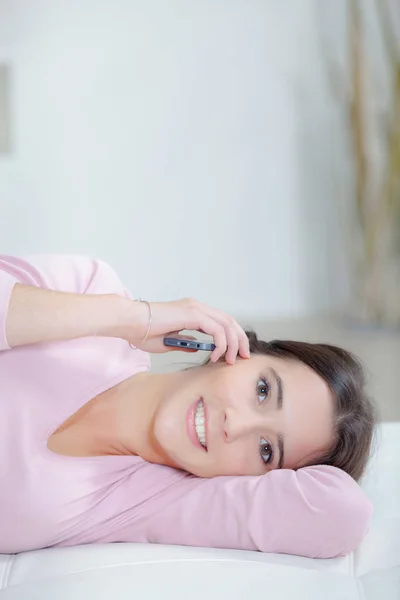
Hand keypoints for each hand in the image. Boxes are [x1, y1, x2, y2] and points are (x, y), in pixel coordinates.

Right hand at [128, 298, 249, 363]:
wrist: (130, 322)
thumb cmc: (143, 332)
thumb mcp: (169, 341)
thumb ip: (186, 342)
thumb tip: (198, 348)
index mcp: (193, 311)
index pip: (222, 321)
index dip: (233, 337)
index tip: (237, 355)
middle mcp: (197, 307)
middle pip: (230, 321)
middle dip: (240, 340)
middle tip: (244, 357)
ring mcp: (196, 308)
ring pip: (227, 324)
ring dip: (233, 344)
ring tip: (230, 360)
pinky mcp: (193, 314)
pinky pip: (217, 329)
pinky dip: (221, 344)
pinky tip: (215, 356)